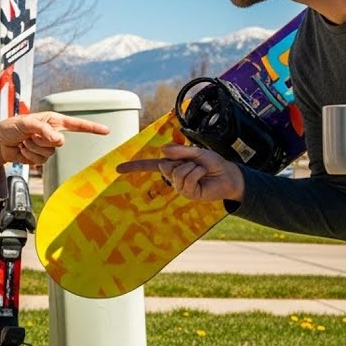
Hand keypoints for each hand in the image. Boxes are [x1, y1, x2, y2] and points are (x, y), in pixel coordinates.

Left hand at [0, 111, 109, 168]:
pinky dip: (29, 156)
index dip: (92, 128)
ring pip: (49, 153)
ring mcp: (47, 146)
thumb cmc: (11, 127)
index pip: (77, 125)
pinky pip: (41, 161)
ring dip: (33, 148)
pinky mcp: (40, 157)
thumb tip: (58, 140)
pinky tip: (22, 150)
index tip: (106, 130)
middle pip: (59, 143)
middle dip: (41, 140)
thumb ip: (44, 130)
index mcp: (53, 121)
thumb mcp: (27, 124)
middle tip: (29, 136)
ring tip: (23, 142)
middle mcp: (52, 133)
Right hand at [116, 144, 244, 201]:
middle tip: (194, 163)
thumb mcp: (196, 152)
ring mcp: (180, 187)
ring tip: (200, 169)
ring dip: (192, 167)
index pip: (150, 165)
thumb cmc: (213, 163)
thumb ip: (180, 150)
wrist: (228, 175)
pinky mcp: (189, 194)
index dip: (134, 166)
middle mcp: (173, 177)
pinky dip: (197, 173)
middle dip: (181, 160)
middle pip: (165, 166)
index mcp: (172, 165)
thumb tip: (162, 151)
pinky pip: (187, 179)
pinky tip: (203, 175)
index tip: (117, 168)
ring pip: (177, 173)